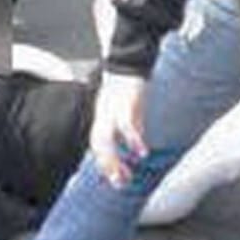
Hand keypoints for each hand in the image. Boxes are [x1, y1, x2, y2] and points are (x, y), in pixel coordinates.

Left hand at [89, 72, 147, 187]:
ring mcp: (112, 107)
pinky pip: (126, 125)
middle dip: (106, 164)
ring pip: (105, 137)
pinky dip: (133, 141)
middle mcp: (104, 112)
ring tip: (125, 175)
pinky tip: (142, 153)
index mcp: (103, 114)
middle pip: (97, 142)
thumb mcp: (127, 106)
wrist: (127, 56)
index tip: (115, 178)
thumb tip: (136, 145)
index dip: (103, 161)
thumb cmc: (128, 84)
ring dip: (114, 158)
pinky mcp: (126, 101)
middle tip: (118, 183)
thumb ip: (129, 125)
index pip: (97, 143)